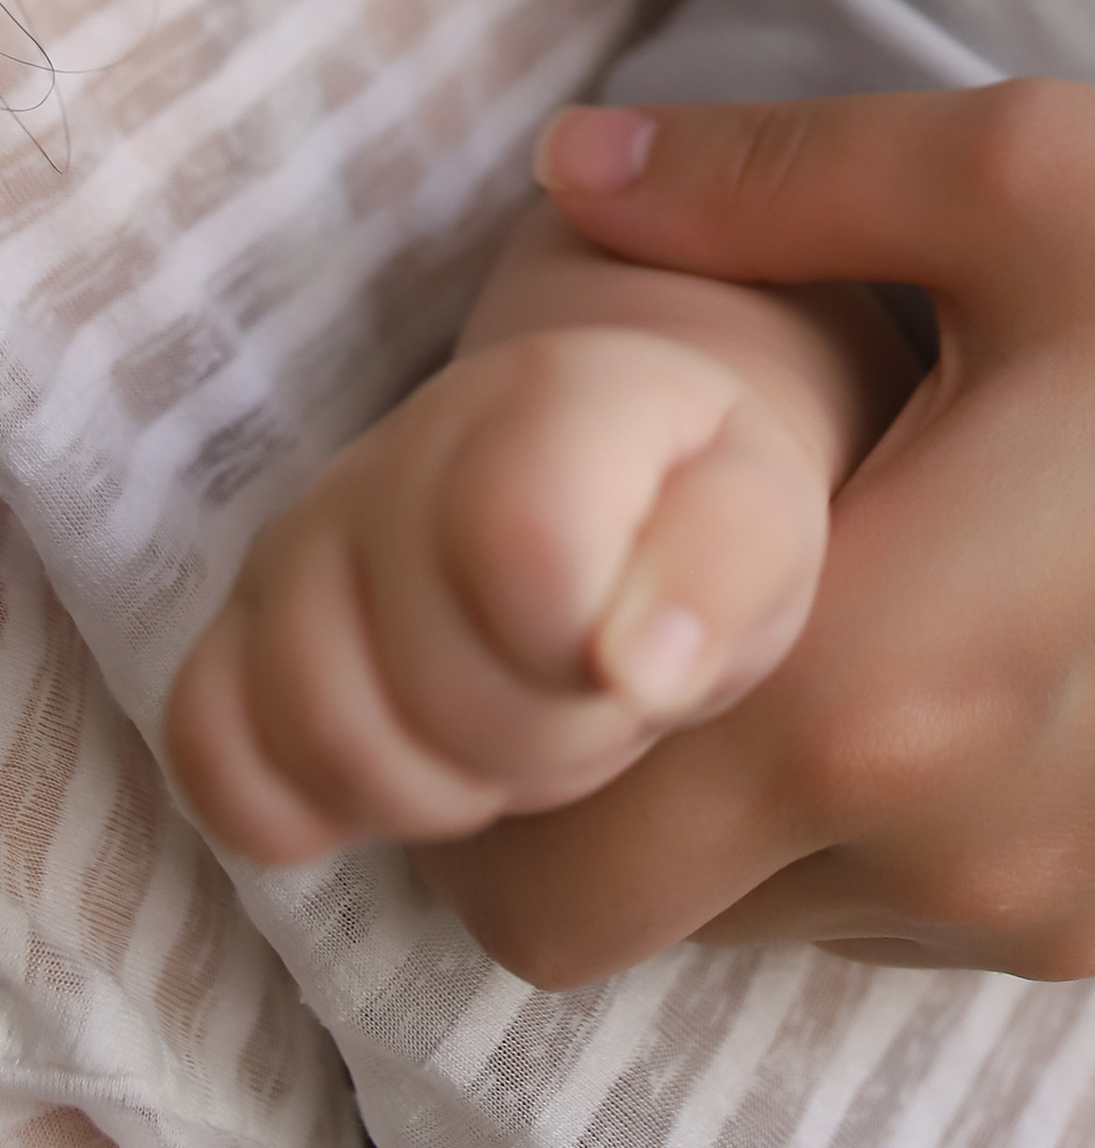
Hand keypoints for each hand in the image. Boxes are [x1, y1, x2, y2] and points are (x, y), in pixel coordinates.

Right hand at [166, 325, 842, 861]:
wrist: (614, 487)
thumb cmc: (703, 517)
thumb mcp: (768, 528)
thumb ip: (727, 579)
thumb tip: (635, 666)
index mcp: (550, 400)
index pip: (526, 558)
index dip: (592, 662)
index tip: (645, 653)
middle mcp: (402, 447)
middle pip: (429, 689)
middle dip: (544, 749)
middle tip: (599, 704)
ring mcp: (305, 534)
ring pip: (318, 736)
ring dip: (439, 791)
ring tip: (518, 731)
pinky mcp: (239, 621)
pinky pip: (212, 753)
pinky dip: (305, 807)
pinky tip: (410, 762)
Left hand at [423, 81, 1094, 986]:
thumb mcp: (1043, 174)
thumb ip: (771, 176)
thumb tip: (574, 165)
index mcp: (863, 677)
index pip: (531, 844)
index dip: (479, 728)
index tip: (533, 579)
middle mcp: (930, 849)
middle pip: (609, 926)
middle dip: (576, 783)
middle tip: (654, 578)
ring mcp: (1051, 912)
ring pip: (769, 923)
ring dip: (742, 794)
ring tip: (842, 573)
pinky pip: (927, 912)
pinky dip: (887, 811)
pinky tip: (992, 619)